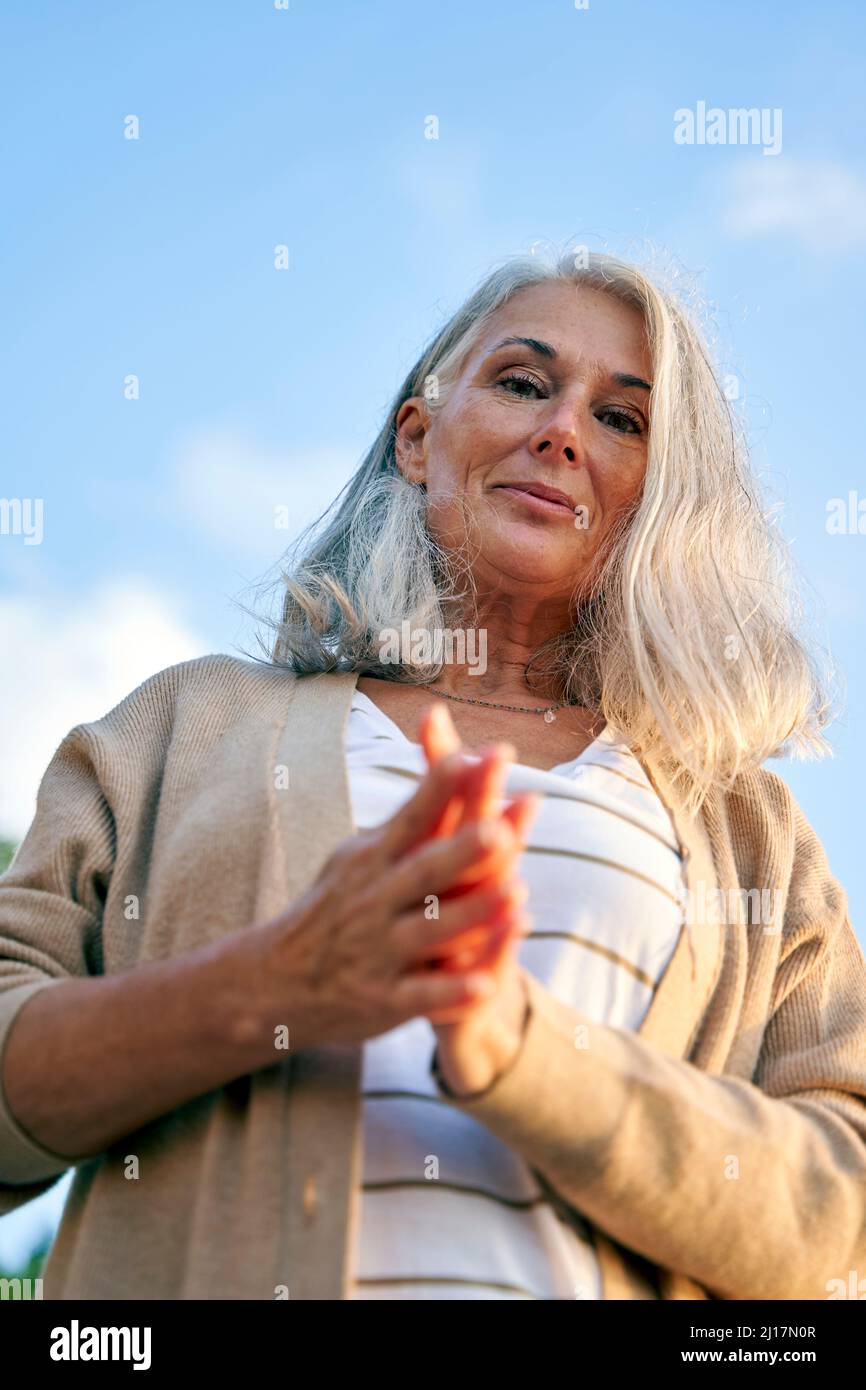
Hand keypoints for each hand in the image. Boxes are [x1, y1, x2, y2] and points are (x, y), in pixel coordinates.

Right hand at [254, 727, 538, 1053]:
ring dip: (473, 914)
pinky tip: (487, 985)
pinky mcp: (383, 999)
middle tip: (501, 830)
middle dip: (463, 851)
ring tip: (517, 895)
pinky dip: (452, 993)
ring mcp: (378, 950)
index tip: (476, 757)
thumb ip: (414, 816)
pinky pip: (422, 996)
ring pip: (432, 930)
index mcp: (374, 859)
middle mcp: (376, 900)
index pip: (412, 817)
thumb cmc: (338, 904)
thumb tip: (460, 757)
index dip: (442, 788)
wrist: (274, 980)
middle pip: (425, 871)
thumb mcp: (361, 854)